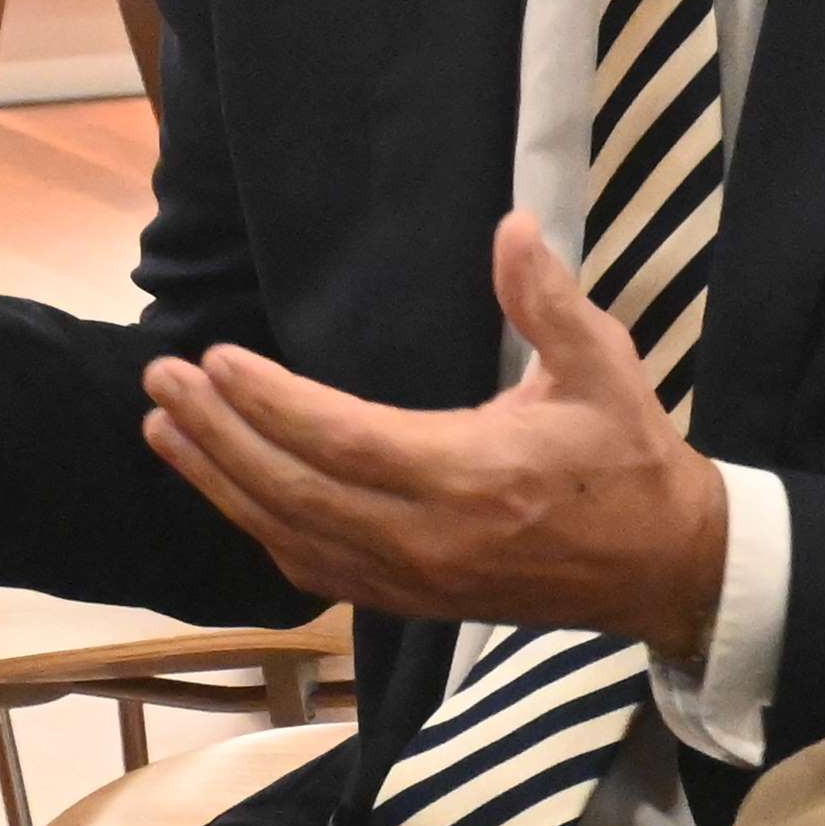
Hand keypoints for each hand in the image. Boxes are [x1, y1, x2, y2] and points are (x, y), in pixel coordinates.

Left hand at [140, 211, 736, 643]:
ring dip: (217, 483)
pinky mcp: (411, 600)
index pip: (338, 440)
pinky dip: (257, 529)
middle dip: (215, 436)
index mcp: (468, 476)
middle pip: (289, 491)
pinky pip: (313, 570)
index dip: (267, 402)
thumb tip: (512, 225)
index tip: (215, 358)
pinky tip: (226, 491)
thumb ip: (549, 299)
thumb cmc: (628, 459)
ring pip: (287, 536)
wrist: (662, 567)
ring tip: (164, 429)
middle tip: (162, 382)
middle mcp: (426, 539)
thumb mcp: (604, 366)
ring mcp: (412, 579)